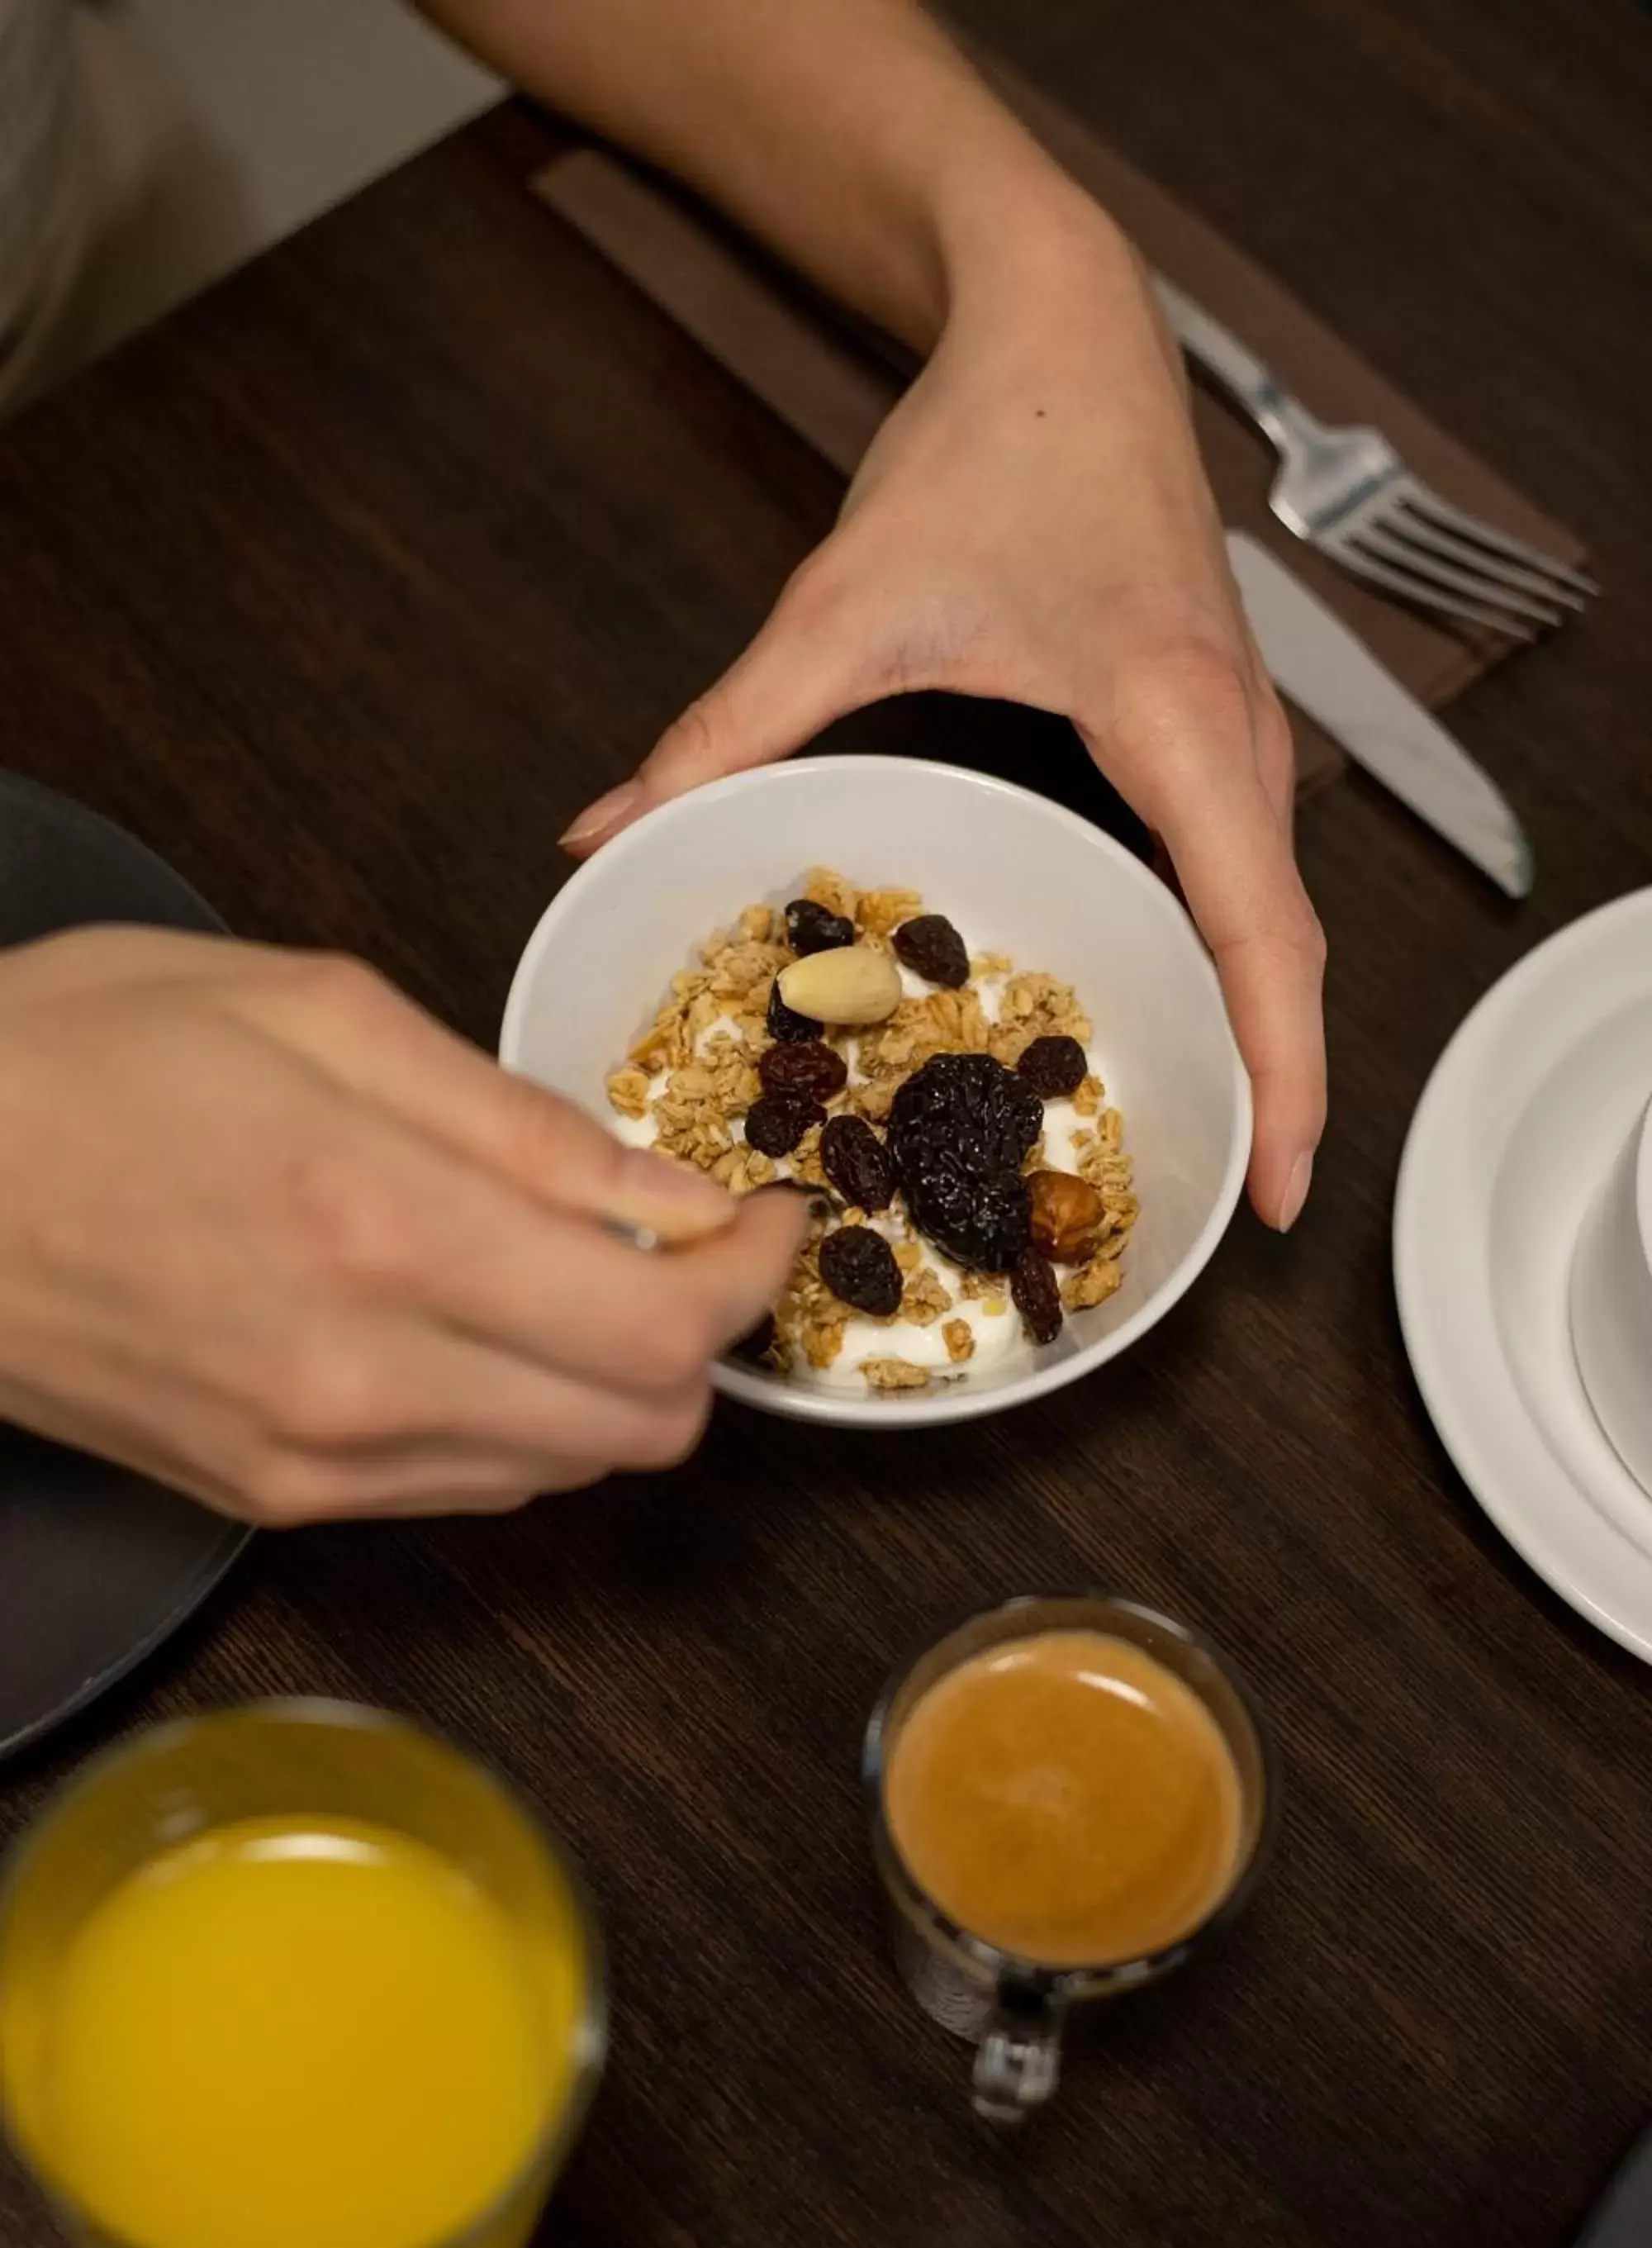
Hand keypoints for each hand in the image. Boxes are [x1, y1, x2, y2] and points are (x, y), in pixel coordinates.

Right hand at [0, 929, 801, 1521]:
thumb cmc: (74, 1057)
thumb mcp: (313, 1012)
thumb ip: (517, 1118)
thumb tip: (670, 1192)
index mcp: (385, 1227)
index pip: (663, 1325)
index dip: (753, 1278)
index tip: (766, 1217)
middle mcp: (364, 1378)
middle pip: (644, 1428)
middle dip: (701, 1338)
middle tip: (685, 1243)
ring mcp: (314, 1461)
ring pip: (566, 1471)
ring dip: (613, 1382)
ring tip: (577, 1273)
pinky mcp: (271, 1499)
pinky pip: (469, 1487)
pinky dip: (523, 1419)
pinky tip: (480, 1327)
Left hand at [563, 200, 1324, 1229]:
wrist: (1063, 321)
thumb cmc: (990, 441)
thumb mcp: (846, 600)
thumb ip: (729, 726)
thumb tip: (608, 829)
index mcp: (1174, 718)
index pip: (1259, 930)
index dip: (1283, 1070)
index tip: (1281, 1187)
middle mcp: (1234, 735)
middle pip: (1282, 945)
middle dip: (1274, 1080)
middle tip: (1228, 1201)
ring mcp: (1239, 729)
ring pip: (1272, 911)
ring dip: (1255, 1022)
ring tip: (1208, 1136)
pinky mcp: (1213, 723)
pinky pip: (1241, 868)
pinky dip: (1226, 952)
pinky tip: (1166, 1004)